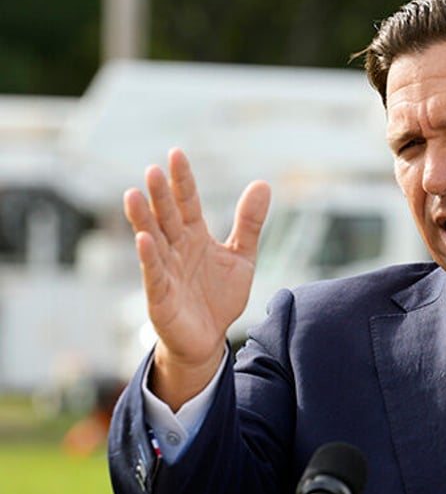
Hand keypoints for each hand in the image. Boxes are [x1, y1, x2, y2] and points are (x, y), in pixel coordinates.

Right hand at [123, 148, 270, 408]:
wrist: (209, 338)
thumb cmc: (220, 296)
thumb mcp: (242, 256)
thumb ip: (249, 223)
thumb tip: (263, 183)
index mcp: (195, 236)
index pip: (187, 202)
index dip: (182, 181)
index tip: (176, 154)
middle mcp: (176, 248)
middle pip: (167, 216)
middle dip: (160, 195)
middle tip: (154, 169)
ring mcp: (165, 270)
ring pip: (152, 239)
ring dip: (143, 219)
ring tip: (134, 194)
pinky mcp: (160, 295)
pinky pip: (153, 273)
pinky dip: (149, 256)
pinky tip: (143, 239)